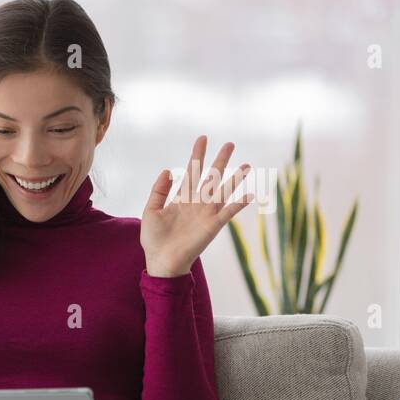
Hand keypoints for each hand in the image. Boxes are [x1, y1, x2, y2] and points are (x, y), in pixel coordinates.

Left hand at [141, 135, 253, 276]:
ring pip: (223, 191)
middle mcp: (197, 202)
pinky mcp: (212, 226)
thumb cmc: (153, 239)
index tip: (202, 138)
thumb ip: (159, 190)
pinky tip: (249, 194)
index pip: (192, 171)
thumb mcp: (151, 210)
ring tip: (247, 165)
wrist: (160, 261)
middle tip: (230, 144)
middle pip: (211, 177)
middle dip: (220, 160)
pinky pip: (228, 212)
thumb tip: (168, 170)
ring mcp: (206, 213)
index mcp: (182, 198)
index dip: (197, 155)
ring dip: (235, 179)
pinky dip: (238, 204)